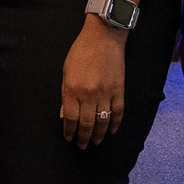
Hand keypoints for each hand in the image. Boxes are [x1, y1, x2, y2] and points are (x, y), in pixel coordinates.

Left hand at [60, 19, 126, 148]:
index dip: (70, 131)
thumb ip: (65, 94)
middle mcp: (89, 94)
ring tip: (95, 142)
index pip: (71, 118)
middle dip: (83, 138)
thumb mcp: (66, 71)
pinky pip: (118, 112)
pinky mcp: (119, 90)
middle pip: (86, 124)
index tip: (69, 138)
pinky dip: (115, 124)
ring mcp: (105, 93)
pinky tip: (112, 131)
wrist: (103, 37)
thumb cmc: (81, 51)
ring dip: (98, 135)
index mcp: (73, 89)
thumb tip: (65, 115)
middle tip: (82, 146)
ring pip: (102, 122)